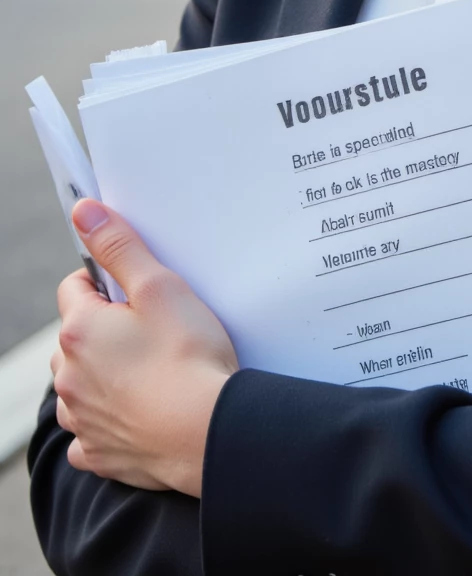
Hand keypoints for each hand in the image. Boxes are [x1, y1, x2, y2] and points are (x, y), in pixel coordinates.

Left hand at [50, 199, 238, 497]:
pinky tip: (141, 410)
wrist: (207, 433)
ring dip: (102, 374)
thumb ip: (119, 246)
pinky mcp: (99, 453)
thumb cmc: (189, 357)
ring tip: (150, 369)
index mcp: (79, 331)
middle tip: (151, 328)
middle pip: (75, 337)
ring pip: (80, 384)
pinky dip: (108, 419)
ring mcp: (81, 420)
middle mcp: (68, 378)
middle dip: (104, 327)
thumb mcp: (160, 286)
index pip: (75, 286)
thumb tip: (83, 213)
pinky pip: (90, 432)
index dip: (106, 280)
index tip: (137, 289)